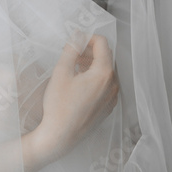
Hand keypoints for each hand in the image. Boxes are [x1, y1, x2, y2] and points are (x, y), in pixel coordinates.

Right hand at [33, 34, 118, 162]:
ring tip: (73, 66)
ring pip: (105, 70)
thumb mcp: (61, 71)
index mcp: (104, 73)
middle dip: (89, 50)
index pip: (102, 43)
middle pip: (105, 56)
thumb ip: (72, 49)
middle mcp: (113, 84)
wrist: (60, 136)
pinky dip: (94, 77)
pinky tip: (79, 82)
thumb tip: (78, 35)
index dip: (87, 38)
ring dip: (91, 63)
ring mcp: (112, 97)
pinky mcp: (108, 107)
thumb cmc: (59, 104)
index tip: (73, 42)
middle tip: (70, 52)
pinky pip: (105, 84)